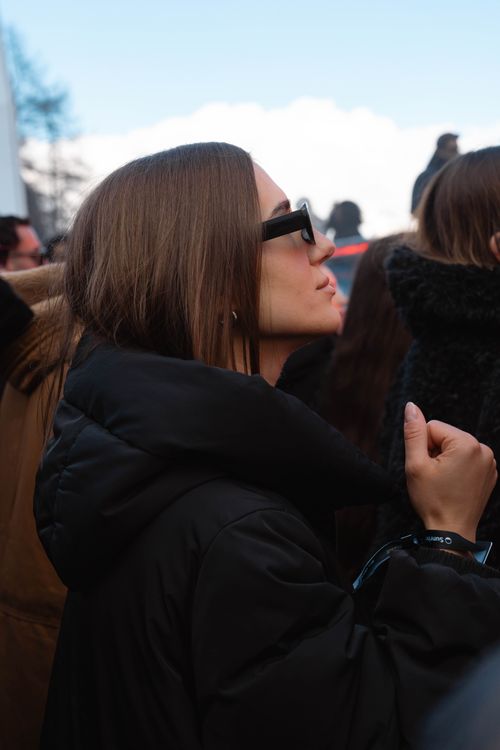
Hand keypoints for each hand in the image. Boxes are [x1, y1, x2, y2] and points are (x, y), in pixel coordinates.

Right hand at [404, 402, 496, 541]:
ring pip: (455, 447)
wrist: (452, 531)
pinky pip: (466, 459)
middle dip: (435, 452)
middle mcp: (483, 449)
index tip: (427, 467)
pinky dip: (457, 468)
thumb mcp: (416, 464)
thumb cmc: (433, 500)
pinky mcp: (490, 472)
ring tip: (444, 481)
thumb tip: (411, 407)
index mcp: (466, 443)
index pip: (433, 427)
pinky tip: (454, 484)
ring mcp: (489, 462)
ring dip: (445, 460)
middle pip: (445, 436)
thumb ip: (413, 432)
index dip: (423, 446)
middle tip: (434, 476)